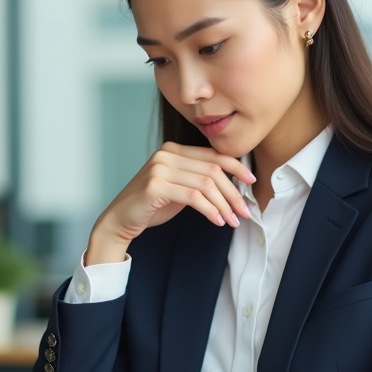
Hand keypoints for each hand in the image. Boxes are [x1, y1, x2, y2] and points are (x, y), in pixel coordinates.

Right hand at [88, 142, 256, 264]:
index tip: (251, 180)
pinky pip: (193, 197)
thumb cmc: (150, 206)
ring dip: (224, 205)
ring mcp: (160, 168)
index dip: (236, 167)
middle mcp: (166, 154)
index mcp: (173, 150)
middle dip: (233, 193)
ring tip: (232, 221)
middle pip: (212, 170)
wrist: (119, 220)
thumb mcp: (178, 188)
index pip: (212, 155)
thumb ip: (198, 180)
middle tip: (243, 212)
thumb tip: (231, 184)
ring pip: (206, 184)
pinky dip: (209, 210)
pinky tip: (216, 221)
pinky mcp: (156, 186)